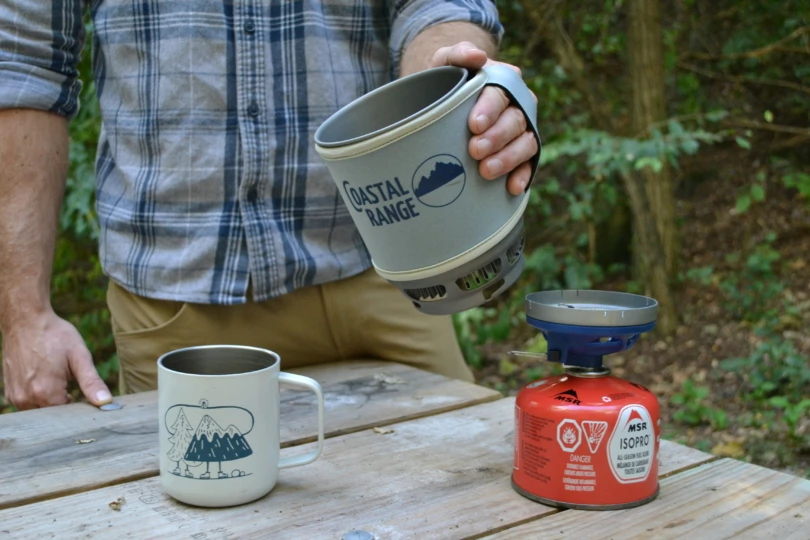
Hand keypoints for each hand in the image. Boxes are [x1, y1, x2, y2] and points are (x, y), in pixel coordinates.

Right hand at [2, 311, 111, 409]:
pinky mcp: (9, 391)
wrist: (25, 320)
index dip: (77, 405)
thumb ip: (92, 383)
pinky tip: (43, 376)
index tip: (80, 390)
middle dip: (64, 401)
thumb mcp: (80, 357)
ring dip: (50, 398)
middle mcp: (27, 399)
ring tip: (54, 375)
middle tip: (68, 379)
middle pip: (53, 414)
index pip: (67, 416)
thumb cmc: (55, 336)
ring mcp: (15, 396)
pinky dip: (37, 394)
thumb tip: (106, 402)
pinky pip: (27, 402)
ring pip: (39, 409)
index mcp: (46, 393)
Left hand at [429, 42, 538, 195]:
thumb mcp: (445, 62)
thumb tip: (478, 57)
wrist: (443, 104)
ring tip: (486, 171)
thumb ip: (458, 53)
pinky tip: (513, 188)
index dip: (490, 109)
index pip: (501, 94)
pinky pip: (528, 165)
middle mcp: (517, 105)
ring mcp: (520, 131)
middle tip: (475, 150)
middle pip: (515, 121)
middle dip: (497, 137)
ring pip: (525, 143)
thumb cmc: (445, 81)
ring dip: (508, 158)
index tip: (474, 124)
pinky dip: (523, 176)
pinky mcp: (520, 153)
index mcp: (503, 82)